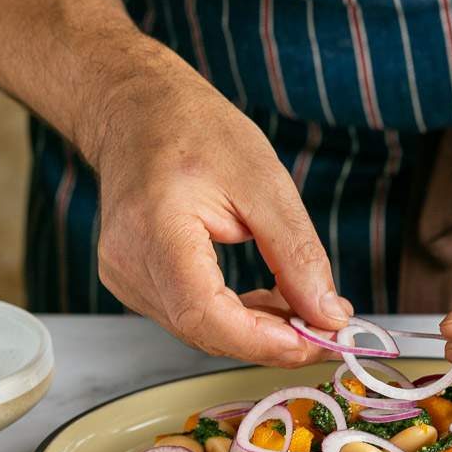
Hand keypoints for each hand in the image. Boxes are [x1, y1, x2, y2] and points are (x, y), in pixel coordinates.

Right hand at [84, 39, 350, 365]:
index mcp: (154, 229)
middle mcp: (127, 262)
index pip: (203, 313)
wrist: (138, 110)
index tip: (313, 341)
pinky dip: (235, 317)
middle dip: (270, 340)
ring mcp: (124, 277)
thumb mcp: (265, 183)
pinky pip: (191, 317)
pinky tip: (266, 299)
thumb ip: (297, 254)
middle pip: (204, 330)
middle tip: (325, 328)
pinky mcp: (133, 282)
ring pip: (200, 331)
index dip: (261, 340)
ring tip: (299, 303)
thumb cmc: (196, 132)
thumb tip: (327, 316)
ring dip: (257, 330)